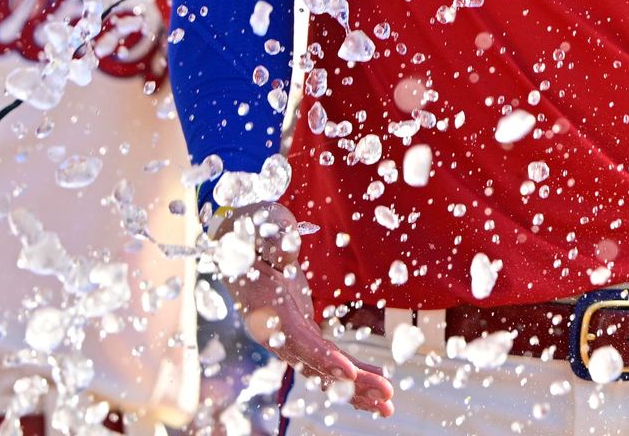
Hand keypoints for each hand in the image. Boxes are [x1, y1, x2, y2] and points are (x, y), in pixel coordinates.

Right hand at [217, 202, 395, 416]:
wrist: (240, 242)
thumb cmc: (253, 229)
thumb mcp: (262, 223)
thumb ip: (275, 238)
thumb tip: (288, 253)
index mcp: (265, 309)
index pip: (295, 339)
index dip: (320, 357)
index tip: (347, 372)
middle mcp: (276, 332)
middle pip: (315, 364)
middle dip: (351, 383)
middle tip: (386, 398)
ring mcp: (290, 337)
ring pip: (323, 370)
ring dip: (356, 389)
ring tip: (388, 405)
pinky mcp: (302, 334)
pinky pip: (328, 360)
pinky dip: (352, 375)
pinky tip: (378, 387)